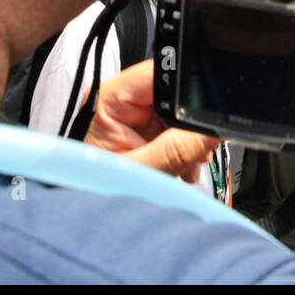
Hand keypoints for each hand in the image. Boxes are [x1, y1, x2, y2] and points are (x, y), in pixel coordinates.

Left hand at [83, 60, 219, 183]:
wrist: (84, 221)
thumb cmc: (93, 195)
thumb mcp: (138, 174)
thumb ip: (174, 151)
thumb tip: (211, 132)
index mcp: (110, 99)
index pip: (159, 74)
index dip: (188, 89)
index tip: (206, 114)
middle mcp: (120, 101)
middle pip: (173, 92)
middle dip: (191, 122)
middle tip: (196, 149)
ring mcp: (132, 116)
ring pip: (179, 111)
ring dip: (190, 138)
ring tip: (185, 164)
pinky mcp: (142, 130)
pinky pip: (174, 127)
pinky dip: (184, 146)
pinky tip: (180, 166)